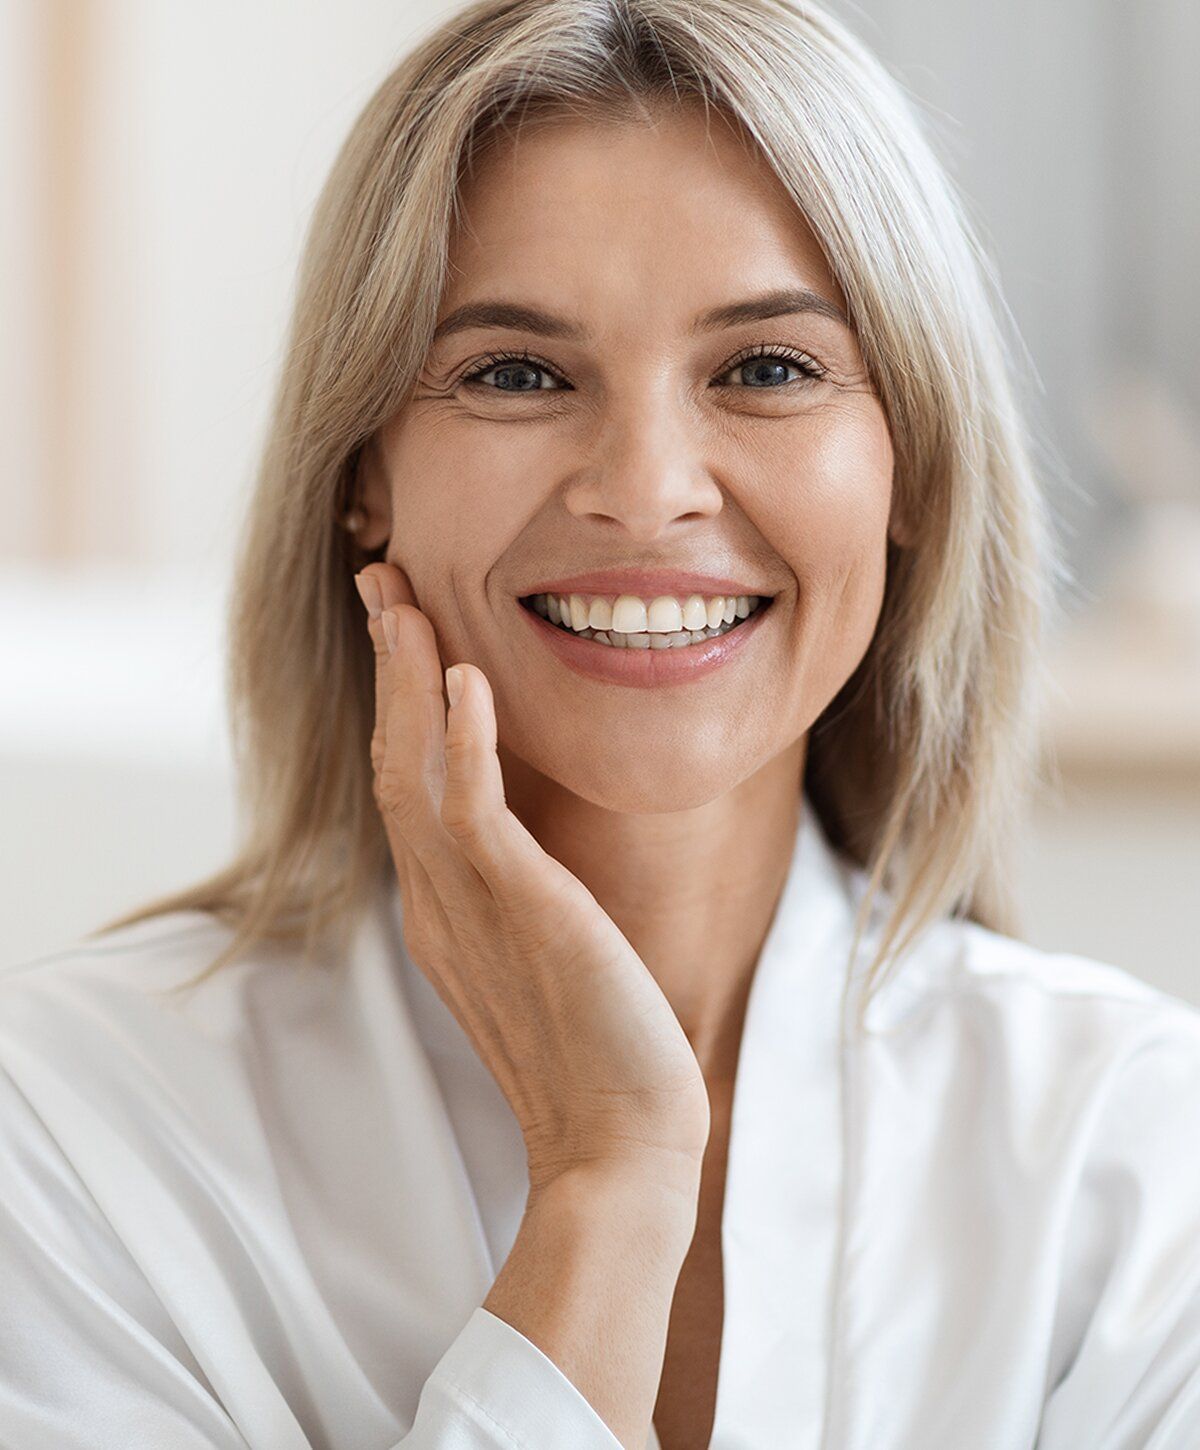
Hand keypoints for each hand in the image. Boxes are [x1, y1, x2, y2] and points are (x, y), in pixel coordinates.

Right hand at [354, 563, 710, 1196]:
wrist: (621, 1143)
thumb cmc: (597, 1053)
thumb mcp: (542, 957)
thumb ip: (517, 898)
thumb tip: (525, 850)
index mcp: (444, 907)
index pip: (406, 782)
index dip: (398, 700)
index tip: (403, 630)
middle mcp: (439, 899)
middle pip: (392, 759)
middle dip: (387, 668)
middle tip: (381, 583)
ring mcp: (469, 905)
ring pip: (416, 769)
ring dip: (408, 681)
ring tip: (403, 602)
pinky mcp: (520, 910)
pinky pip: (473, 811)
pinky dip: (464, 741)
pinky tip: (466, 678)